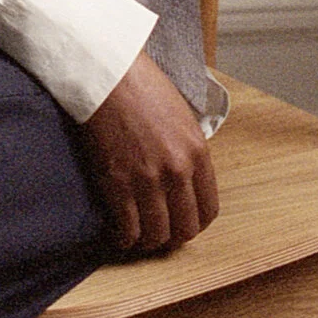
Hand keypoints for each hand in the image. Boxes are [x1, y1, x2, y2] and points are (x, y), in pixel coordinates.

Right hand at [80, 51, 218, 253]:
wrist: (109, 76)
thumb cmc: (142, 87)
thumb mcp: (183, 117)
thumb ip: (188, 151)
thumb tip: (186, 178)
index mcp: (198, 153)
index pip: (208, 209)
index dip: (196, 223)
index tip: (184, 224)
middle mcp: (178, 171)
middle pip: (185, 228)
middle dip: (174, 237)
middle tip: (161, 233)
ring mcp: (147, 180)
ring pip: (157, 235)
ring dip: (148, 241)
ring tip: (139, 236)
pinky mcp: (118, 184)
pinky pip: (128, 229)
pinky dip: (124, 238)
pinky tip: (119, 234)